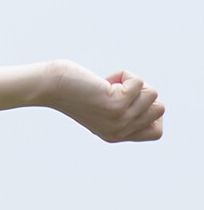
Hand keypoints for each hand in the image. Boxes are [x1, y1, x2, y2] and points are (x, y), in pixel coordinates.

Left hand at [45, 60, 163, 142]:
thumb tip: (153, 103)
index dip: (149, 111)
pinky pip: (139, 83)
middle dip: (141, 92)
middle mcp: (119, 132)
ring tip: (107, 84)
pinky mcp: (115, 105)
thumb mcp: (102, 107)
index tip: (127, 100)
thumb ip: (124, 111)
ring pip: (152, 94)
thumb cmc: (73, 89)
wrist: (49, 86)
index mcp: (116, 135)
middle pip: (159, 109)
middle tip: (115, 89)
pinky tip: (103, 80)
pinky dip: (124, 74)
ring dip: (132, 81)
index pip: (156, 132)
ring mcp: (119, 120)